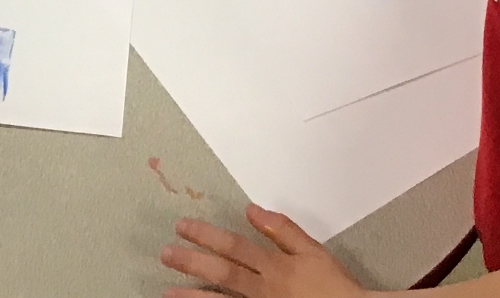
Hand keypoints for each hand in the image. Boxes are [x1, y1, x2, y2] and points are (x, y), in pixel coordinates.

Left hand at [162, 206, 366, 297]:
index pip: (233, 246)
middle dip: (192, 262)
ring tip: (167, 291)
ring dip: (193, 296)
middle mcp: (263, 289)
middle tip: (166, 254)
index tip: (183, 227)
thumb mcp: (313, 251)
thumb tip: (253, 210)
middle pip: (221, 273)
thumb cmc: (334, 286)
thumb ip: (282, 230)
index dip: (206, 235)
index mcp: (275, 266)